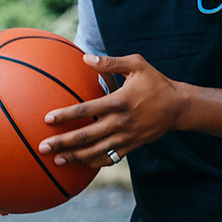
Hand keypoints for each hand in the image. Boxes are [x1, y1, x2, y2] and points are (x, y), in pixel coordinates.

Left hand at [38, 53, 185, 168]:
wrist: (179, 107)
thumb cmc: (155, 82)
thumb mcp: (136, 64)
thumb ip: (110, 62)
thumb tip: (85, 58)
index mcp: (118, 102)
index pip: (86, 110)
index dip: (66, 115)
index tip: (47, 119)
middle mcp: (120, 122)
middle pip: (86, 136)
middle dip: (63, 142)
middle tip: (42, 147)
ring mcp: (126, 137)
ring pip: (96, 151)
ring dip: (75, 157)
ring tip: (56, 160)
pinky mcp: (132, 146)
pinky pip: (111, 158)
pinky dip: (95, 162)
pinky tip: (81, 164)